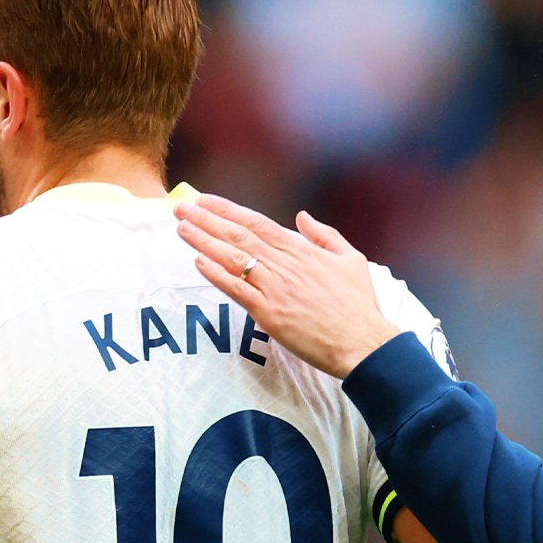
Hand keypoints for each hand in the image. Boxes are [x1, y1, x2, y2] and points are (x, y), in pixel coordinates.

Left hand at [174, 195, 399, 378]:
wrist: (362, 342)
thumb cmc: (359, 305)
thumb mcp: (351, 259)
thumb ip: (324, 235)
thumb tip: (301, 217)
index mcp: (302, 250)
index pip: (257, 223)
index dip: (228, 210)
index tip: (205, 200)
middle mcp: (285, 265)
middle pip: (238, 235)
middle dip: (206, 219)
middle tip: (180, 207)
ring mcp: (275, 288)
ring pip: (233, 258)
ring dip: (204, 241)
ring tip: (181, 228)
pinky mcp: (270, 314)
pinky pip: (237, 289)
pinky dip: (216, 274)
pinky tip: (198, 261)